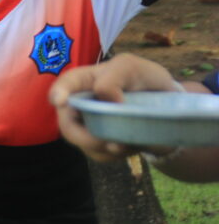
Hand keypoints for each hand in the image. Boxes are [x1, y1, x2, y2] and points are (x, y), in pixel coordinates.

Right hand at [49, 53, 180, 162]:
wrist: (164, 102)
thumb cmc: (142, 77)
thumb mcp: (131, 68)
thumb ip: (114, 78)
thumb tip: (109, 101)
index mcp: (84, 80)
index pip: (64, 85)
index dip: (58, 93)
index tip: (60, 101)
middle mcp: (79, 104)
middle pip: (67, 124)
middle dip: (85, 138)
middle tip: (110, 143)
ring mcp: (86, 125)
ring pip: (84, 144)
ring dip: (108, 147)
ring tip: (132, 140)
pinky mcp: (97, 142)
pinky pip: (100, 154)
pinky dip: (117, 154)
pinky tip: (131, 144)